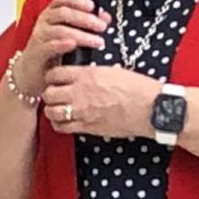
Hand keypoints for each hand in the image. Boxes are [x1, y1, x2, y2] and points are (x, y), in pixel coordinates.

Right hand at [12, 0, 110, 96]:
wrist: (32, 72)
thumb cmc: (52, 51)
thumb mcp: (71, 35)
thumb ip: (87, 24)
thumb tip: (105, 17)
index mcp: (52, 14)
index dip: (77, 0)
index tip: (92, 6)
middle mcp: (44, 22)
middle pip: (63, 13)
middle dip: (85, 19)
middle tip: (101, 27)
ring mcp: (39, 36)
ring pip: (59, 30)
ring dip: (80, 34)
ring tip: (96, 41)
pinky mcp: (37, 52)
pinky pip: (49, 46)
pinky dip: (62, 44)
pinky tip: (73, 45)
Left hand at [40, 65, 159, 137]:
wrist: (150, 108)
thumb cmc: (137, 87)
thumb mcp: (111, 71)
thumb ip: (91, 73)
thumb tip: (81, 74)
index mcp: (86, 74)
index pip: (54, 73)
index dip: (52, 76)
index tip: (56, 79)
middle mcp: (80, 92)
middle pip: (48, 93)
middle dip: (50, 93)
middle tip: (56, 94)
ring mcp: (82, 111)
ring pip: (51, 111)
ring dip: (52, 109)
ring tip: (59, 108)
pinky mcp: (87, 127)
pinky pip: (62, 127)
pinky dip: (59, 124)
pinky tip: (65, 121)